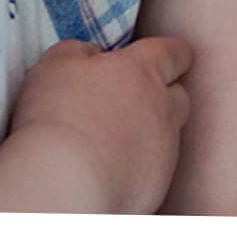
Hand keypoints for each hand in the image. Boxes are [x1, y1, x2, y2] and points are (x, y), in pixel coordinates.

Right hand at [7, 37, 192, 212]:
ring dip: (150, 134)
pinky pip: (156, 170)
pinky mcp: (158, 183)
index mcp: (145, 70)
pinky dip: (139, 168)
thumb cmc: (57, 116)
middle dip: (164, 96)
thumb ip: (80, 51)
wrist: (64, 182)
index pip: (176, 52)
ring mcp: (166, 147)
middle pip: (179, 95)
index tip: (162, 60)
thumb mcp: (58, 64)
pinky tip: (111, 172)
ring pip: (169, 134)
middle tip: (132, 104)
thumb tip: (89, 54)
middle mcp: (164, 106)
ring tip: (116, 142)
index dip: (170, 55)